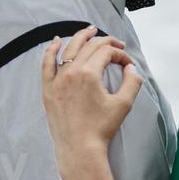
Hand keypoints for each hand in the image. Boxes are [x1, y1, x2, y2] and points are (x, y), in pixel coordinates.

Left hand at [40, 27, 142, 174]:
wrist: (80, 149)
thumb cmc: (101, 128)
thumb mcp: (123, 104)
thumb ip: (132, 82)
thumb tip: (131, 69)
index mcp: (88, 74)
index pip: (106, 52)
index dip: (120, 55)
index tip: (128, 65)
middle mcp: (70, 72)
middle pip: (89, 46)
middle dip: (106, 42)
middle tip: (117, 44)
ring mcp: (57, 80)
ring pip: (68, 49)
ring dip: (81, 36)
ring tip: (90, 29)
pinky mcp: (48, 89)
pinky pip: (46, 64)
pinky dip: (51, 50)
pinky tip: (56, 41)